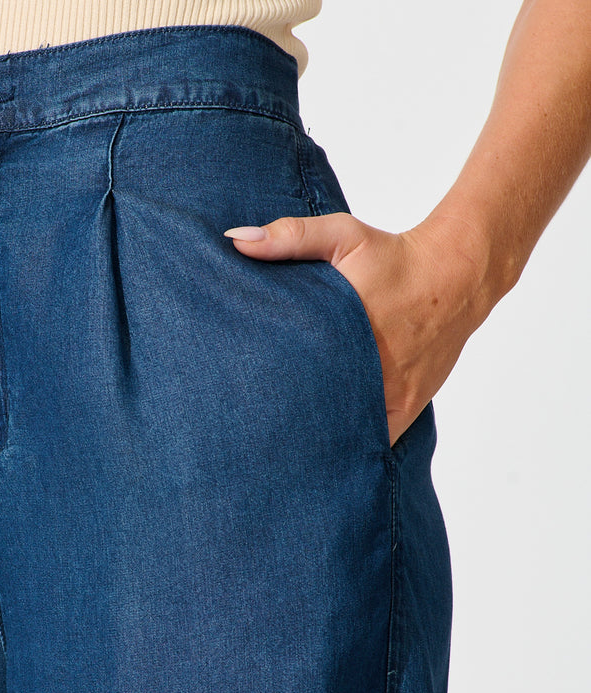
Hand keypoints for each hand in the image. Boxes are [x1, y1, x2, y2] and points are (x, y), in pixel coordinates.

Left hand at [224, 213, 486, 446]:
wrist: (456, 278)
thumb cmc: (393, 256)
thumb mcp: (343, 235)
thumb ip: (290, 237)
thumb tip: (235, 241)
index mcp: (346, 332)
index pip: (295, 377)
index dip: (266, 395)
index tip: (241, 404)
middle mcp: (370, 371)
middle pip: (317, 415)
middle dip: (286, 425)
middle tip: (253, 434)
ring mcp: (391, 395)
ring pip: (347, 435)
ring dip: (319, 442)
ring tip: (284, 452)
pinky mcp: (408, 407)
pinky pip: (377, 440)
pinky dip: (354, 448)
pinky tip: (328, 457)